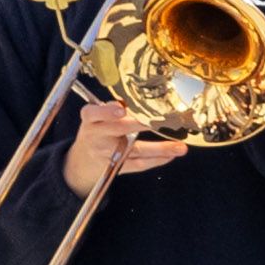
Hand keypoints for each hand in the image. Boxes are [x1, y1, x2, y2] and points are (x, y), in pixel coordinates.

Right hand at [69, 99, 191, 190]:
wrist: (84, 161)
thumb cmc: (97, 130)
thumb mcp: (97, 116)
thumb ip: (115, 108)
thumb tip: (142, 97)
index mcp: (90, 119)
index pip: (94, 113)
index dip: (107, 111)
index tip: (121, 108)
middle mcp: (97, 136)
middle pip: (120, 129)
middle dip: (142, 124)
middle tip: (163, 120)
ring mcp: (107, 154)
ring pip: (135, 150)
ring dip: (160, 149)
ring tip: (180, 147)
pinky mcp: (116, 167)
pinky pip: (139, 164)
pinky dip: (157, 159)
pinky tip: (171, 155)